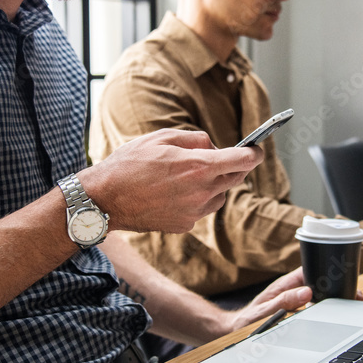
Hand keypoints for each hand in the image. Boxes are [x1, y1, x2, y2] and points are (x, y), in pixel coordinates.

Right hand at [83, 128, 262, 233]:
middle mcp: (202, 191)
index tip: (256, 150)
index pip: (243, 160)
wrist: (106, 199)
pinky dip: (196, 200)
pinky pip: (201, 209)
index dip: (254, 153)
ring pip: (220, 196)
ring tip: (187, 176)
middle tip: (218, 158)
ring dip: (214, 184)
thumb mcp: (162, 138)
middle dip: (234, 167)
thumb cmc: (130, 164)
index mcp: (199, 166)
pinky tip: (174, 193)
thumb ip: (195, 139)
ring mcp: (194, 211)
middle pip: (235, 178)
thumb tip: (213, 146)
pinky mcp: (184, 225)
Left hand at [221, 268, 313, 333]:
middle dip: (320, 291)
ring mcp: (291, 298)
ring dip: (315, 303)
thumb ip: (285, 301)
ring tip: (307, 313)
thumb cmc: (249, 319)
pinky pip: (307, 306)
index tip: (324, 286)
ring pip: (312, 295)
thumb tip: (306, 292)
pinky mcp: (292, 308)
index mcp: (283, 284)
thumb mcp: (266, 311)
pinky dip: (310, 311)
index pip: (307, 269)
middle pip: (312, 282)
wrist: (239, 328)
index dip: (318, 274)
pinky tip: (305, 319)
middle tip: (314, 305)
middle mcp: (289, 289)